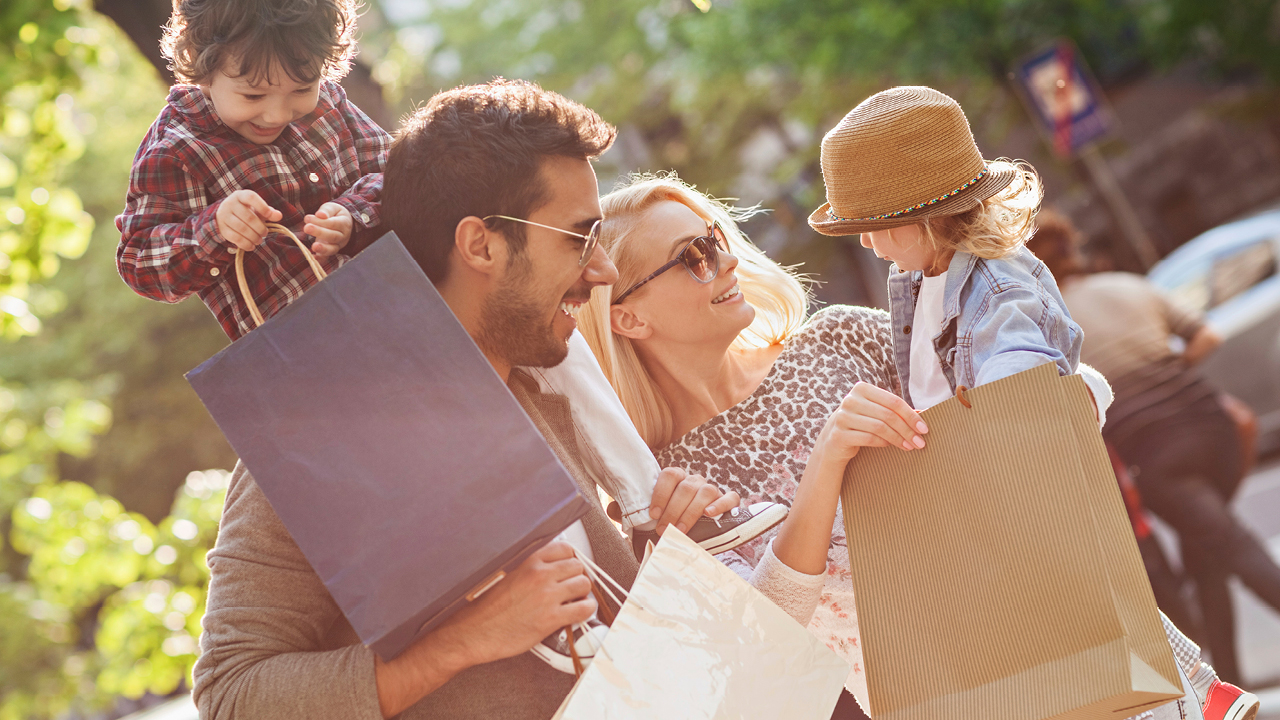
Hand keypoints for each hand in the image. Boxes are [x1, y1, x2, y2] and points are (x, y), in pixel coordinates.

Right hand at [215, 189, 280, 251]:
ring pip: (242, 229)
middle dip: (260, 228)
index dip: (262, 207)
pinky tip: (252, 246)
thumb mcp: (257, 208)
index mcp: (240, 195)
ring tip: (259, 240)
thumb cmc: (246, 211)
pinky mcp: (222, 228)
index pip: (251, 197)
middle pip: (248, 217)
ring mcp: (224, 216)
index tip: (270, 216)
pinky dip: (246, 244)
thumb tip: (279, 216)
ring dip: (254, 237)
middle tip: (265, 233)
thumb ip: (269, 211)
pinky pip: (235, 238)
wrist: (225, 215)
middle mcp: (230, 203)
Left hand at [304, 202, 352, 256]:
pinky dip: (321, 259)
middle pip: (333, 236)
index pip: (333, 223)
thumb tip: (320, 214)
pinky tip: (313, 258)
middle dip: (319, 232)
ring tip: (313, 246)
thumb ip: (326, 210)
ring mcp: (338, 245)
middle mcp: (343, 236)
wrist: (343, 223)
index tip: (307, 218)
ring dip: (323, 249)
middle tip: (306, 228)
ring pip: (332, 249)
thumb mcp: (332, 208)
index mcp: (344, 223)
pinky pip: (327, 257)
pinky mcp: (331, 251)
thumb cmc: (335, 214)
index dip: (321, 222)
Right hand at [433, 541, 593, 666]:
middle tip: (569, 588)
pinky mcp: (551, 618)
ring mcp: (546, 595)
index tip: (566, 570)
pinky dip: (586, 610)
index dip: (568, 560)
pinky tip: (578, 613)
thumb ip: (526, 565)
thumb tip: (546, 564)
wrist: (471, 632)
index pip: (565, 549)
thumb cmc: (482, 605)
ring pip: (584, 584)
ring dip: (582, 593)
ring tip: (573, 601)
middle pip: (577, 566)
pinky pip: (584, 608)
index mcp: (527, 559)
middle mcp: (539, 573)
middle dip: (575, 577)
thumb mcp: (503, 572)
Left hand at [648, 467, 740, 534]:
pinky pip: (730, 497)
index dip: (661, 493)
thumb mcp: (661, 516)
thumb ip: (647, 514)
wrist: (701, 533)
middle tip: (663, 529)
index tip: (653, 514)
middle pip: (686, 488)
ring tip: (681, 529)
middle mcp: (695, 481)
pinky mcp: (730, 501)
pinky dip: (720, 505)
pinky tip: (709, 514)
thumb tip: (625, 515)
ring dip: (691, 512)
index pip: (670, 475)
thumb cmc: (676, 523)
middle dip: (673, 510)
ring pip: (706, 492)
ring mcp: (713, 489)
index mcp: (678, 479)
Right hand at [815, 381, 927, 466]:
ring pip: (879, 427)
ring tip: (909, 446)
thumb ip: (895, 411)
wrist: (833, 440)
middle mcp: (850, 400)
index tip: (924, 429)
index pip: (893, 401)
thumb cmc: (860, 424)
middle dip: (907, 430)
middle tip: (920, 442)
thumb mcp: (876, 413)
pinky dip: (883, 443)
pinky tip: (890, 446)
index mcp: (862, 389)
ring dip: (898, 438)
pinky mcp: (839, 434)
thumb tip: (922, 414)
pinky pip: (868, 438)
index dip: (911, 415)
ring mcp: (842, 417)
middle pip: (888, 415)